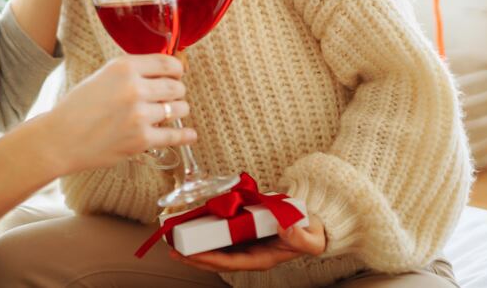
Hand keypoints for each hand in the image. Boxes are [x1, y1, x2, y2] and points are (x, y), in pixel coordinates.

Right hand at [44, 54, 195, 173]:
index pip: (166, 63)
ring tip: (170, 113)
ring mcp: (140, 115)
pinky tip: (190, 134)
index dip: (177, 69)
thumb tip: (162, 72)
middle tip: (172, 95)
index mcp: (123, 67)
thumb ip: (129, 72)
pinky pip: (174, 136)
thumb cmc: (77, 107)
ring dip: (178, 111)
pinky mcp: (141, 140)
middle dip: (177, 91)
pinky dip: (185, 135)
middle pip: (176, 86)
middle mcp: (134, 88)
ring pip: (179, 109)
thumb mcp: (102, 76)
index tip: (178, 73)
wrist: (60, 138)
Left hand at [168, 213, 325, 272]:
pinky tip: (192, 225)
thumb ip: (300, 237)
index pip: (232, 262)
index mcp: (262, 257)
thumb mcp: (311, 237)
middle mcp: (250, 252)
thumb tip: (284, 226)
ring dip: (196, 246)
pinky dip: (206, 231)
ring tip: (175, 241)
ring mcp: (245, 242)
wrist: (312, 223)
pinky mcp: (243, 230)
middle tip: (174, 251)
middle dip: (196, 257)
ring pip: (216, 248)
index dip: (211, 260)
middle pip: (218, 258)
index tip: (194, 256)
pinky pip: (221, 234)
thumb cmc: (311, 232)